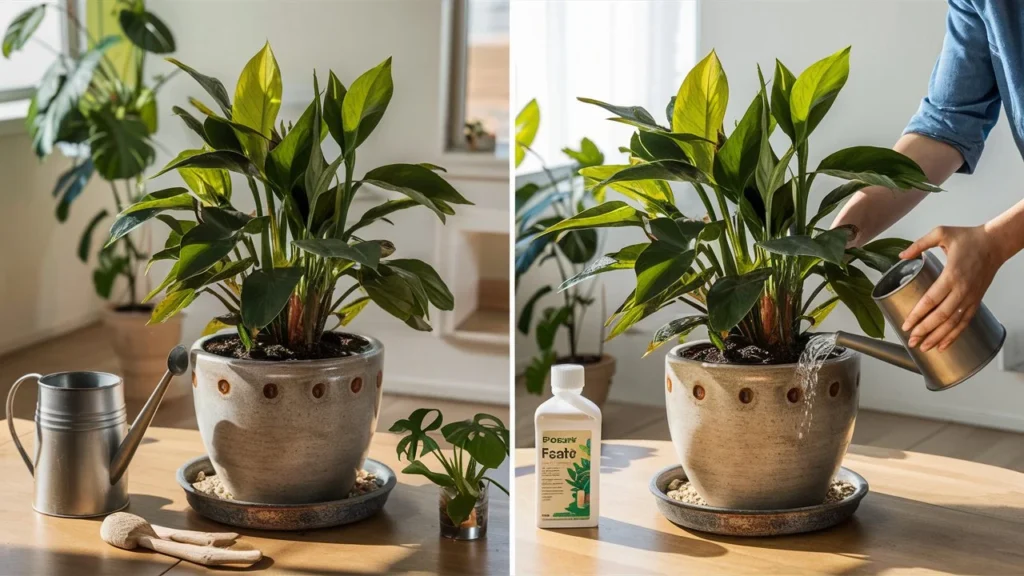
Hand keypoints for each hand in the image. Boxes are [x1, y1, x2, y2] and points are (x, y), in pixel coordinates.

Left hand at [899, 225, 1004, 351]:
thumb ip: (919, 244)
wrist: (995, 243)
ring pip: (954, 323)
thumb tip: (901, 255)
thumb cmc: (968, 238)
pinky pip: (965, 321)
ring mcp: (971, 297)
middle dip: (925, 330)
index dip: (918, 315)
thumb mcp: (941, 233)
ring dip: (938, 337)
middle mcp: (962, 289)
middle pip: (941, 316)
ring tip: (923, 347)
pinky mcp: (977, 300)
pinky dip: (955, 335)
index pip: (931, 300)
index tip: (906, 325)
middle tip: (911, 340)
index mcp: (951, 274)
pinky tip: (943, 345)